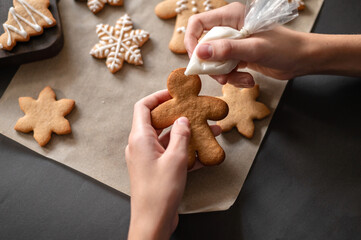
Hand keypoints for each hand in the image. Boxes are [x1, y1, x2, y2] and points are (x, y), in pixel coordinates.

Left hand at [126, 90, 220, 239]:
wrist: (153, 221)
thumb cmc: (160, 191)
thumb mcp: (175, 159)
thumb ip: (180, 135)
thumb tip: (183, 119)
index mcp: (140, 138)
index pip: (143, 106)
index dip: (158, 96)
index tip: (175, 93)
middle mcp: (141, 145)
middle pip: (157, 121)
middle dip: (178, 115)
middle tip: (196, 109)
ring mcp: (148, 158)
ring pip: (167, 138)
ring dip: (186, 133)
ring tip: (208, 129)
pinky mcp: (156, 169)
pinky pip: (170, 153)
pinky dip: (185, 150)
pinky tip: (204, 151)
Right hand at [185, 2, 308, 85]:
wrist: (303, 59)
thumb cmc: (285, 47)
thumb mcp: (255, 49)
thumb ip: (227, 50)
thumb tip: (199, 53)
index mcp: (232, 16)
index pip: (198, 23)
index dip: (191, 41)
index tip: (195, 59)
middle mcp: (230, 27)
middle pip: (204, 47)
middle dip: (212, 65)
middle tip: (222, 77)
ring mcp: (234, 43)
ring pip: (214, 61)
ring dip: (226, 75)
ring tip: (243, 79)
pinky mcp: (238, 55)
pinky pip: (226, 69)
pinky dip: (234, 78)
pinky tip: (248, 80)